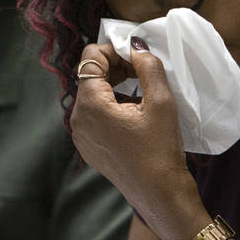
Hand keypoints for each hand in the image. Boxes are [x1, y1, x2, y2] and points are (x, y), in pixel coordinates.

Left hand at [70, 42, 208, 239]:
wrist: (159, 194)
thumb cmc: (161, 150)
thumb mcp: (161, 102)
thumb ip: (148, 66)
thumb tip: (136, 46)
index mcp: (90, 105)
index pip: (91, 57)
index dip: (115, 50)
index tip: (138, 57)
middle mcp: (77, 119)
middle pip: (90, 75)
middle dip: (116, 67)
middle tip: (144, 71)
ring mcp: (81, 135)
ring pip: (93, 95)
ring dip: (115, 85)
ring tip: (143, 91)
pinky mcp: (89, 147)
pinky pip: (95, 115)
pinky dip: (112, 105)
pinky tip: (136, 112)